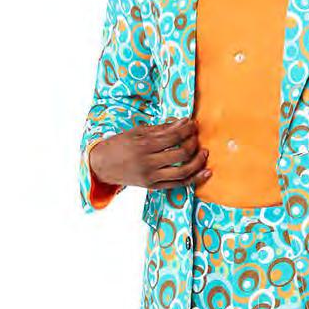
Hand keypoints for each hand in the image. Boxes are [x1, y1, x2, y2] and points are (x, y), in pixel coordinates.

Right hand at [89, 118, 212, 190]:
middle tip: (196, 136)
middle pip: (180, 153)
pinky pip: (178, 184)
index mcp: (144, 145)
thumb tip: (183, 122)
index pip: (173, 136)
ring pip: (183, 171)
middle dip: (193, 143)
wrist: (102, 166)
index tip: (193, 124)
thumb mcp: (137, 132)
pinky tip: (205, 172)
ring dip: (198, 162)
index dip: (187, 129)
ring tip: (204, 153)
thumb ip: (161, 129)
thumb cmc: (119, 145)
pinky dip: (194, 179)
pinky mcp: (153, 186)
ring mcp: (151, 176)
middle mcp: (148, 162)